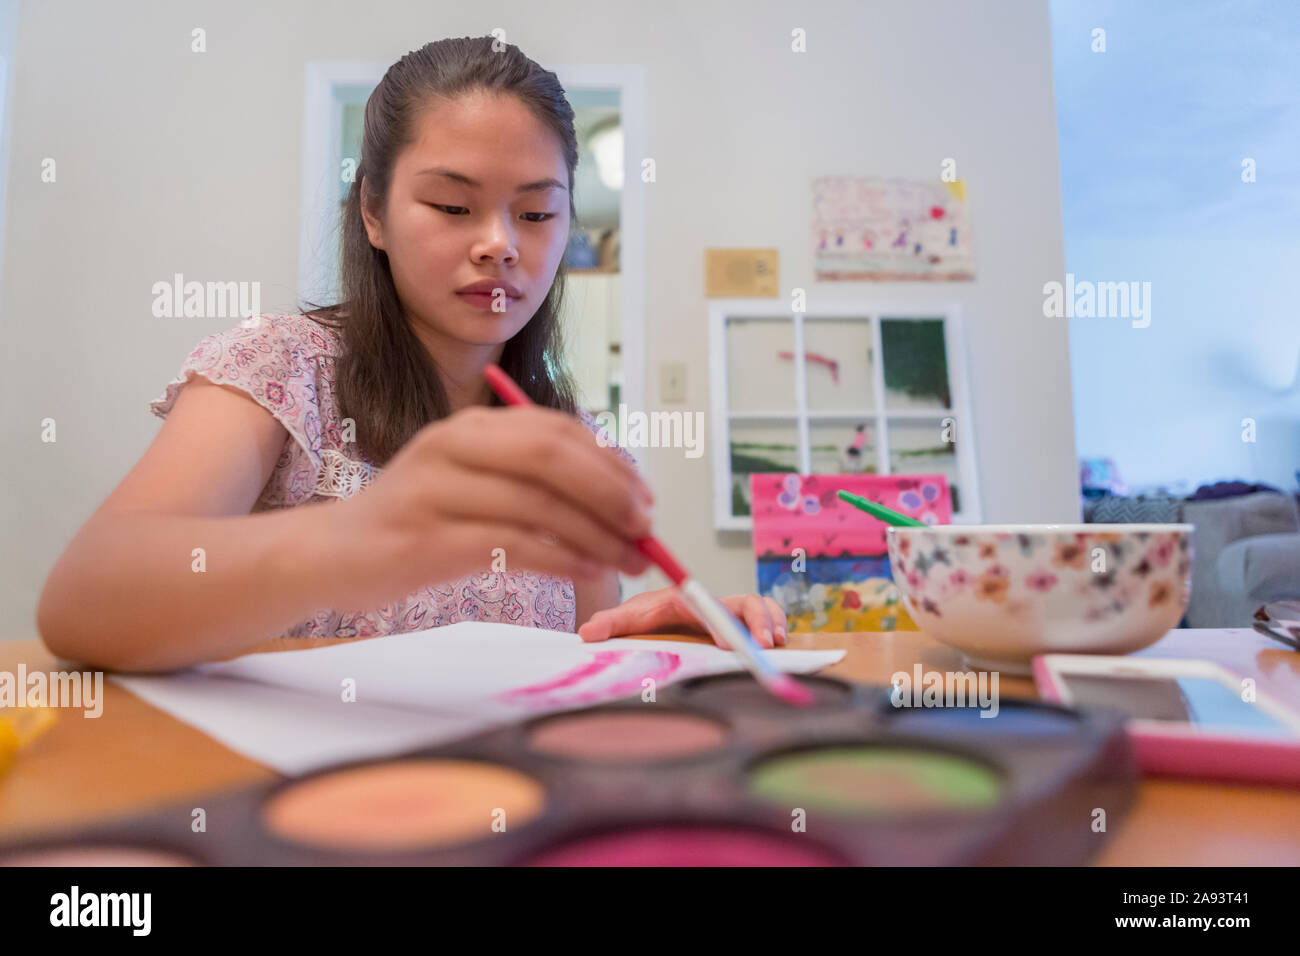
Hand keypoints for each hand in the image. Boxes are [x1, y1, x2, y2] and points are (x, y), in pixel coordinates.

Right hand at [331, 404, 653, 605]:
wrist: (331, 553)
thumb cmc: (416, 521)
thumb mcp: (472, 482)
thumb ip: (532, 481)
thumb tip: (617, 499)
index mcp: (472, 428)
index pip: (557, 430)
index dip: (610, 463)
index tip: (644, 498)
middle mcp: (452, 447)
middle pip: (550, 457)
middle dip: (609, 493)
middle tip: (645, 529)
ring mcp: (435, 492)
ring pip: (536, 504)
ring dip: (595, 535)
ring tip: (627, 560)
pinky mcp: (426, 541)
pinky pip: (510, 545)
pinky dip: (560, 558)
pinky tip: (587, 571)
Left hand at [578, 586, 787, 648]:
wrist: (655, 610)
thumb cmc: (645, 613)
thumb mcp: (627, 618)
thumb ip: (609, 623)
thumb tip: (587, 632)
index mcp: (688, 601)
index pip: (709, 603)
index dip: (721, 621)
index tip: (727, 645)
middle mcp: (714, 602)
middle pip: (745, 602)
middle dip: (759, 622)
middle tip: (763, 647)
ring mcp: (729, 612)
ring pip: (761, 608)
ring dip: (773, 623)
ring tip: (776, 646)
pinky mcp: (739, 623)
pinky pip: (766, 618)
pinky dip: (777, 626)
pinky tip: (779, 646)